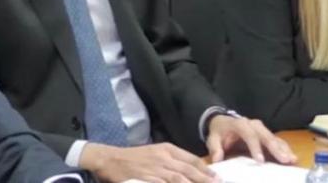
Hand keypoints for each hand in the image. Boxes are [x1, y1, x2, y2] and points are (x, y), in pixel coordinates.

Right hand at [79, 142, 218, 182]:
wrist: (111, 158)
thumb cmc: (135, 157)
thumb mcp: (156, 152)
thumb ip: (172, 160)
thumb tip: (191, 169)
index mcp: (167, 149)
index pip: (191, 159)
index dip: (205, 169)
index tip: (216, 177)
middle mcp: (164, 158)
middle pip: (188, 170)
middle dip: (204, 179)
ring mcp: (154, 169)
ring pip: (178, 179)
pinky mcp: (145, 179)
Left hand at [206, 115, 296, 164]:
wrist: (223, 123)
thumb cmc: (219, 132)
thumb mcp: (213, 138)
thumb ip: (215, 148)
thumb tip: (217, 158)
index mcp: (240, 124)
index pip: (249, 134)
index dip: (255, 147)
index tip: (260, 160)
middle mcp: (253, 124)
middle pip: (266, 135)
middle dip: (276, 148)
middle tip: (285, 160)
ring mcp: (262, 129)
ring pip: (274, 138)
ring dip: (284, 149)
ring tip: (292, 160)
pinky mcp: (266, 135)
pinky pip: (277, 141)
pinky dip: (285, 149)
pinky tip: (292, 158)